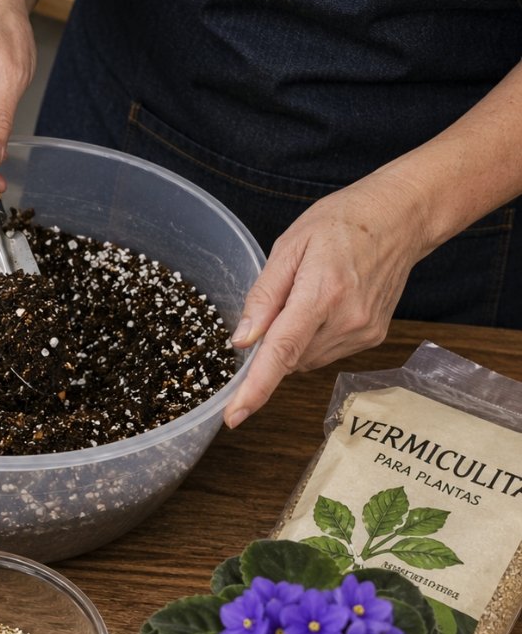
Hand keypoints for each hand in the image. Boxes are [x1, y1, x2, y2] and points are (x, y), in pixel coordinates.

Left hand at [224, 170, 432, 426]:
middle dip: (272, 342)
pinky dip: (312, 338)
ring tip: (309, 295)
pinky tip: (324, 305)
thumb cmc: (341, 223)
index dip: (256, 388)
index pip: (281, 351)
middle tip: (282, 300)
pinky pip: (325, 352)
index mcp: (322, 294)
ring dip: (293, 340)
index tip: (234, 415)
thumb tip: (242, 342)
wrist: (400, 217)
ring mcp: (364, 332)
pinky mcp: (372, 337)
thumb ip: (264, 297)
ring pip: (305, 359)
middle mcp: (347, 321)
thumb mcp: (289, 247)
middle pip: (289, 358)